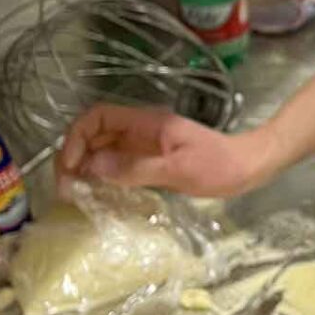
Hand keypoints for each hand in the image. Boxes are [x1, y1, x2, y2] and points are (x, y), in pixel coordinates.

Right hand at [57, 103, 273, 197]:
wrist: (248, 168)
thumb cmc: (218, 165)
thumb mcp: (178, 169)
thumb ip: (135, 168)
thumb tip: (92, 168)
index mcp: (146, 122)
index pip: (98, 117)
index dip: (77, 138)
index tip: (71, 168)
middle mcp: (139, 131)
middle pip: (94, 135)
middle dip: (74, 157)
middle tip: (66, 189)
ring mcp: (144, 147)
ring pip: (102, 151)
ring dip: (84, 169)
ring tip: (75, 196)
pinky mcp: (149, 162)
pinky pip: (116, 166)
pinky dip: (101, 178)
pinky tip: (96, 196)